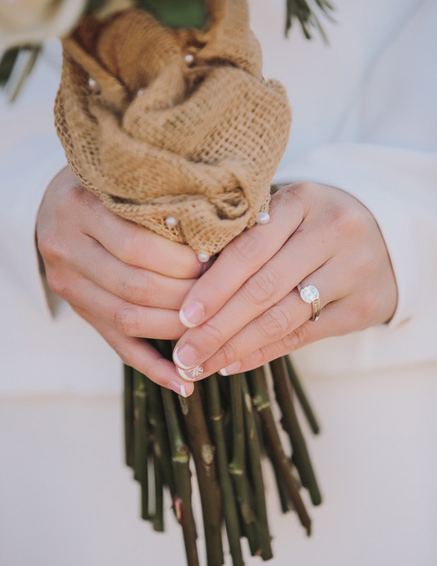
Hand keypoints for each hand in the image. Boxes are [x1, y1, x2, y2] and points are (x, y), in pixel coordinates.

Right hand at [36, 167, 203, 394]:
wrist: (54, 201)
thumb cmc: (108, 181)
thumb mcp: (127, 175)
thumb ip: (161, 197)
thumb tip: (226, 229)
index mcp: (78, 207)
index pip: (138, 246)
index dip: (183, 260)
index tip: (222, 260)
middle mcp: (64, 247)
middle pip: (135, 286)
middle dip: (187, 296)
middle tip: (225, 295)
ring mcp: (66, 282)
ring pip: (126, 319)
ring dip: (176, 330)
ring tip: (214, 329)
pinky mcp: (76, 309)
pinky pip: (116, 345)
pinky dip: (152, 367)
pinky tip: (183, 382)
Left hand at [170, 183, 397, 378]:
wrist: (384, 233)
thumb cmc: (307, 224)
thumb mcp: (281, 213)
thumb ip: (240, 239)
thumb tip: (181, 285)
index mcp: (302, 201)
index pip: (249, 251)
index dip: (213, 287)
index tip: (183, 316)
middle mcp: (333, 233)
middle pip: (264, 289)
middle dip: (217, 327)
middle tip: (184, 352)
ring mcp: (353, 270)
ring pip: (282, 318)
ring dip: (235, 347)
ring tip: (199, 364)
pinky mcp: (365, 306)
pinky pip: (304, 337)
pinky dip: (262, 353)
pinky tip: (231, 364)